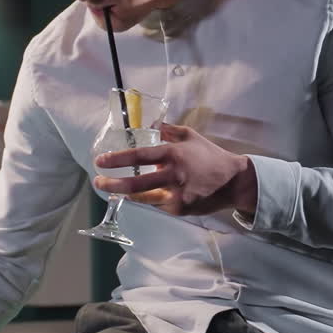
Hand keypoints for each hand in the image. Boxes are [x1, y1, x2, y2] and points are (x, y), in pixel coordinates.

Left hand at [94, 122, 256, 217]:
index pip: (140, 156)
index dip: (117, 160)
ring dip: (125, 194)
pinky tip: (141, 195)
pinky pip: (157, 204)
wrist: (233, 182)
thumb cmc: (209, 156)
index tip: (101, 161)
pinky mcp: (180, 209)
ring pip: (143, 198)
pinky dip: (147, 199)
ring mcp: (177, 195)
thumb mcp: (190, 136)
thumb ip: (167, 129)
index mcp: (174, 154)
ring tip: (113, 189)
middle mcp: (173, 175)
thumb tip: (148, 123)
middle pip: (136, 185)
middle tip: (98, 182)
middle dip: (112, 184)